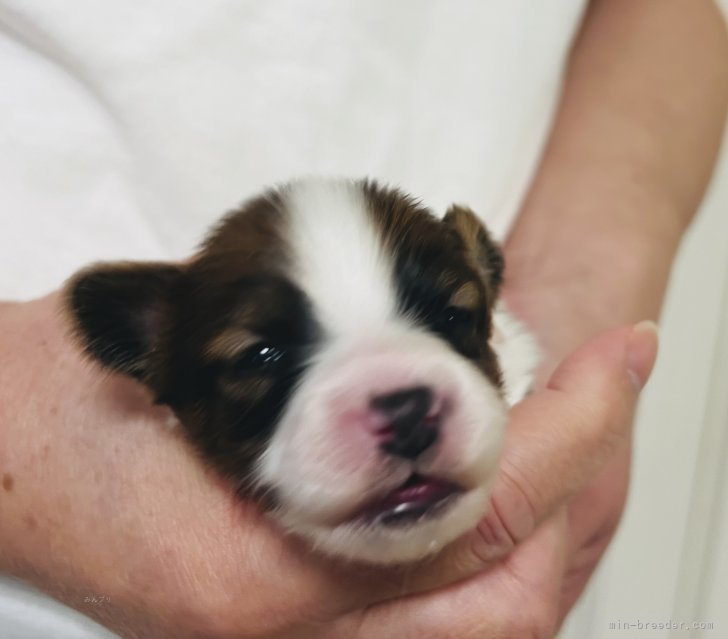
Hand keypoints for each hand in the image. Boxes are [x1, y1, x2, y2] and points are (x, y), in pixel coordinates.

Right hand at [0, 294, 655, 637]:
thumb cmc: (52, 407)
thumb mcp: (165, 366)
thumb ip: (299, 396)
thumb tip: (429, 387)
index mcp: (260, 577)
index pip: (476, 522)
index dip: (569, 435)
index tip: (622, 353)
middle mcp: (291, 634)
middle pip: (506, 604)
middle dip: (584, 491)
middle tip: (613, 387)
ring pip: (484, 623)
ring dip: (553, 524)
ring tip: (579, 427)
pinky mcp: (294, 618)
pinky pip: (438, 612)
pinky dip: (497, 546)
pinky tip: (508, 479)